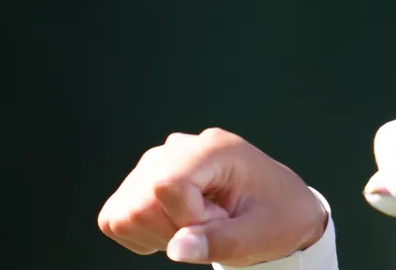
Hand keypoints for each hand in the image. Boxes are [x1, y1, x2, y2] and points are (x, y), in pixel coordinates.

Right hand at [97, 127, 327, 266]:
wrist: (280, 210)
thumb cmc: (277, 216)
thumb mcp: (260, 235)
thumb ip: (220, 241)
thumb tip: (177, 248)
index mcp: (214, 147)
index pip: (167, 184)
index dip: (186, 218)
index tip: (219, 222)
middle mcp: (180, 146)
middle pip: (140, 200)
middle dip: (172, 229)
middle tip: (211, 226)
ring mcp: (157, 161)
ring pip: (123, 211)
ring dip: (158, 232)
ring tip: (197, 225)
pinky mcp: (142, 181)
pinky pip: (115, 217)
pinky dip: (141, 233)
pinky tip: (177, 226)